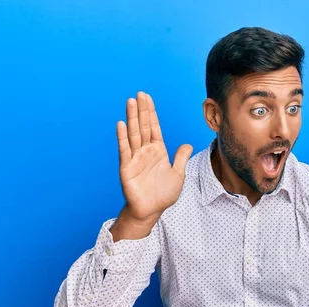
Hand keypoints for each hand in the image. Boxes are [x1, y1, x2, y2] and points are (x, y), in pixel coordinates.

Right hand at [116, 91, 192, 220]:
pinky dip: (123, 136)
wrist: (151, 210)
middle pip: (143, 126)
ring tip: (130, 102)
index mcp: (158, 151)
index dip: (152, 113)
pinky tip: (121, 124)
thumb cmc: (163, 194)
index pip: (154, 127)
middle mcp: (145, 151)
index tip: (148, 98)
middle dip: (142, 110)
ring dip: (132, 118)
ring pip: (134, 134)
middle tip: (139, 94)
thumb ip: (181, 158)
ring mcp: (135, 158)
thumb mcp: (178, 174)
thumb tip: (188, 144)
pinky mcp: (126, 167)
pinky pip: (125, 149)